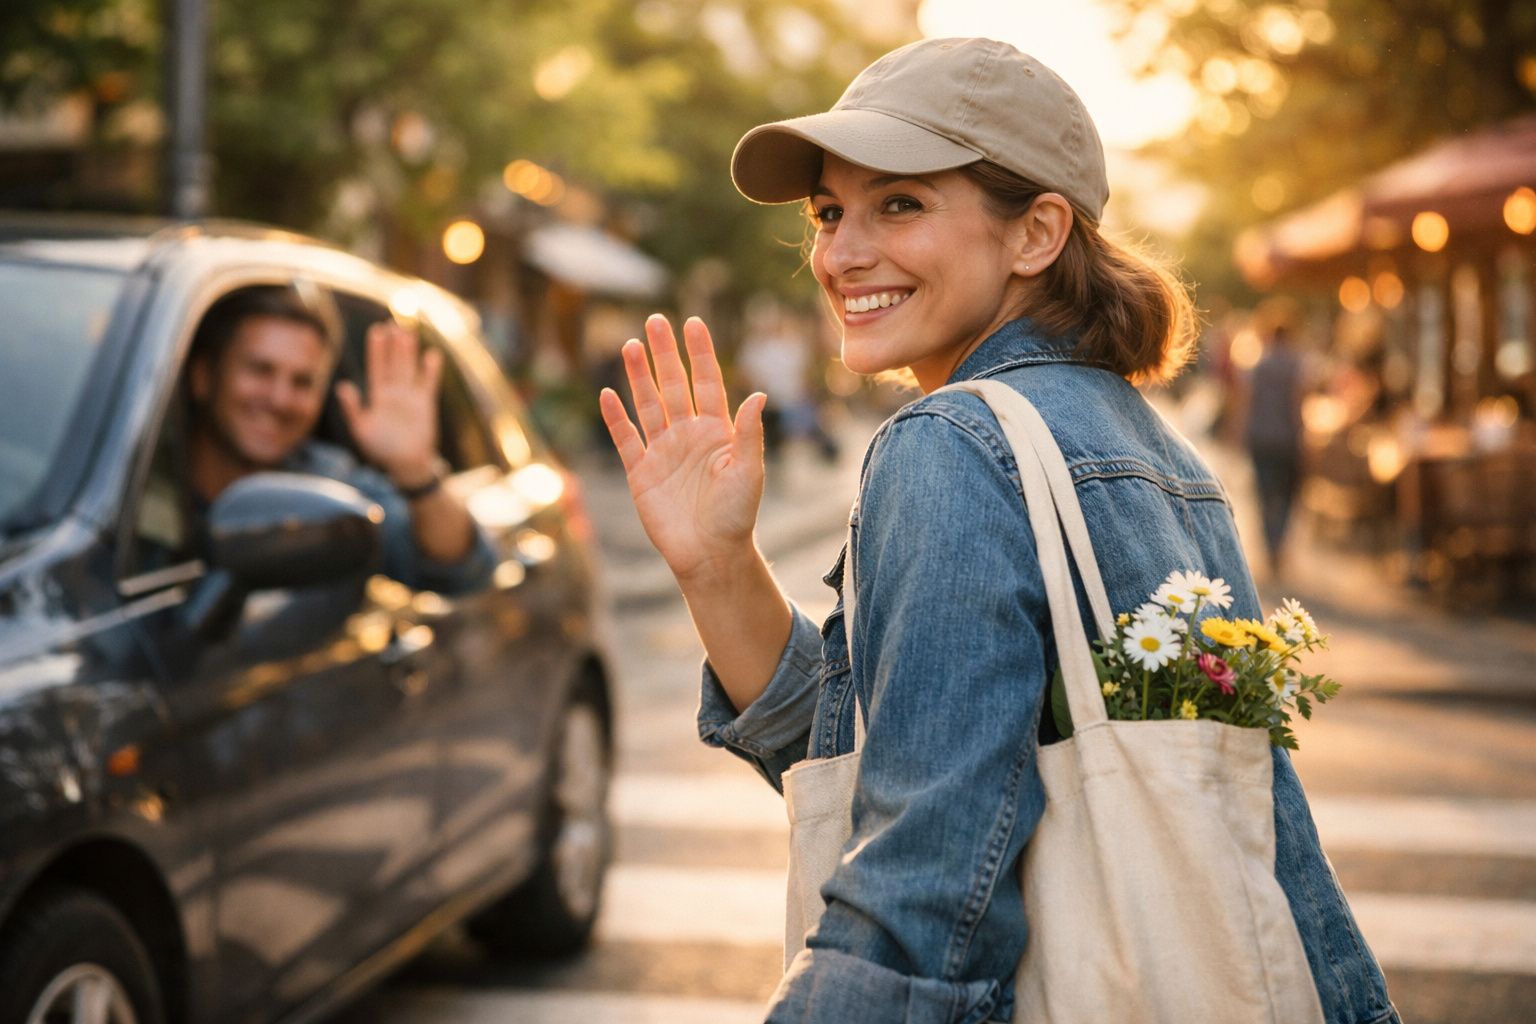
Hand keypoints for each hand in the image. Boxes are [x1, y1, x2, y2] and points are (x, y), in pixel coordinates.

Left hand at [335, 321, 442, 484]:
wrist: (406, 464)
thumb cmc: (381, 449)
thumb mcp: (362, 430)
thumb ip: (353, 408)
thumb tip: (342, 386)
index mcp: (378, 396)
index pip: (377, 367)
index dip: (377, 350)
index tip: (377, 331)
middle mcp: (394, 393)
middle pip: (394, 363)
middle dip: (394, 344)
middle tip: (394, 322)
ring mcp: (411, 397)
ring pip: (410, 368)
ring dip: (409, 351)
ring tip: (409, 331)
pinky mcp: (426, 405)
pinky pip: (428, 384)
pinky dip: (430, 370)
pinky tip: (431, 355)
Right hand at [599, 314, 767, 581]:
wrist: (710, 554)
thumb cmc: (737, 515)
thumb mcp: (749, 471)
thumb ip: (748, 433)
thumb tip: (758, 395)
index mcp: (717, 432)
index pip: (707, 382)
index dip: (700, 353)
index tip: (693, 323)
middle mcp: (688, 436)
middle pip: (673, 385)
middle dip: (664, 354)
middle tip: (655, 321)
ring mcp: (663, 452)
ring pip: (648, 405)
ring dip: (639, 376)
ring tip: (630, 345)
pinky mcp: (641, 473)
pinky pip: (626, 439)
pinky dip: (617, 418)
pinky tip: (608, 394)